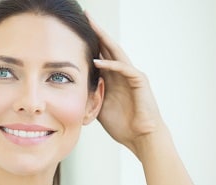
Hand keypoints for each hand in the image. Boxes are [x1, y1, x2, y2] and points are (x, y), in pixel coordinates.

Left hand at [86, 12, 163, 155]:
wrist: (141, 137)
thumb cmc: (122, 124)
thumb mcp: (99, 107)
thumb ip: (91, 95)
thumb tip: (74, 92)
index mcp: (112, 78)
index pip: (100, 54)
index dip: (90, 42)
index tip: (76, 31)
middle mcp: (122, 73)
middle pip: (108, 47)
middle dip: (97, 31)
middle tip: (86, 15)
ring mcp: (131, 76)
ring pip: (117, 52)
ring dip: (104, 39)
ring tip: (92, 25)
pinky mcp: (139, 82)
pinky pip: (124, 69)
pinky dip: (111, 65)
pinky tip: (97, 60)